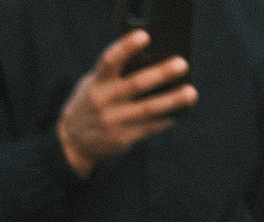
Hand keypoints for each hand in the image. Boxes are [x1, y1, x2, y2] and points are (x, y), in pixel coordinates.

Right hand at [57, 31, 197, 177]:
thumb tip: (153, 63)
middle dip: (160, 74)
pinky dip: (164, 121)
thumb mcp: (93, 85)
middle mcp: (104, 101)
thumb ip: (115, 74)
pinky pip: (149, 128)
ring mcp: (113, 121)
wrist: (72, 142)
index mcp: (97, 83)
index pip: (110, 61)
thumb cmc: (92, 103)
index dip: (127, 48)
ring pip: (148, 109)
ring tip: (191, 93)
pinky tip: (177, 115)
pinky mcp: (122, 139)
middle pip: (136, 85)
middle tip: (182, 64)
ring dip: (171, 101)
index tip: (145, 36)